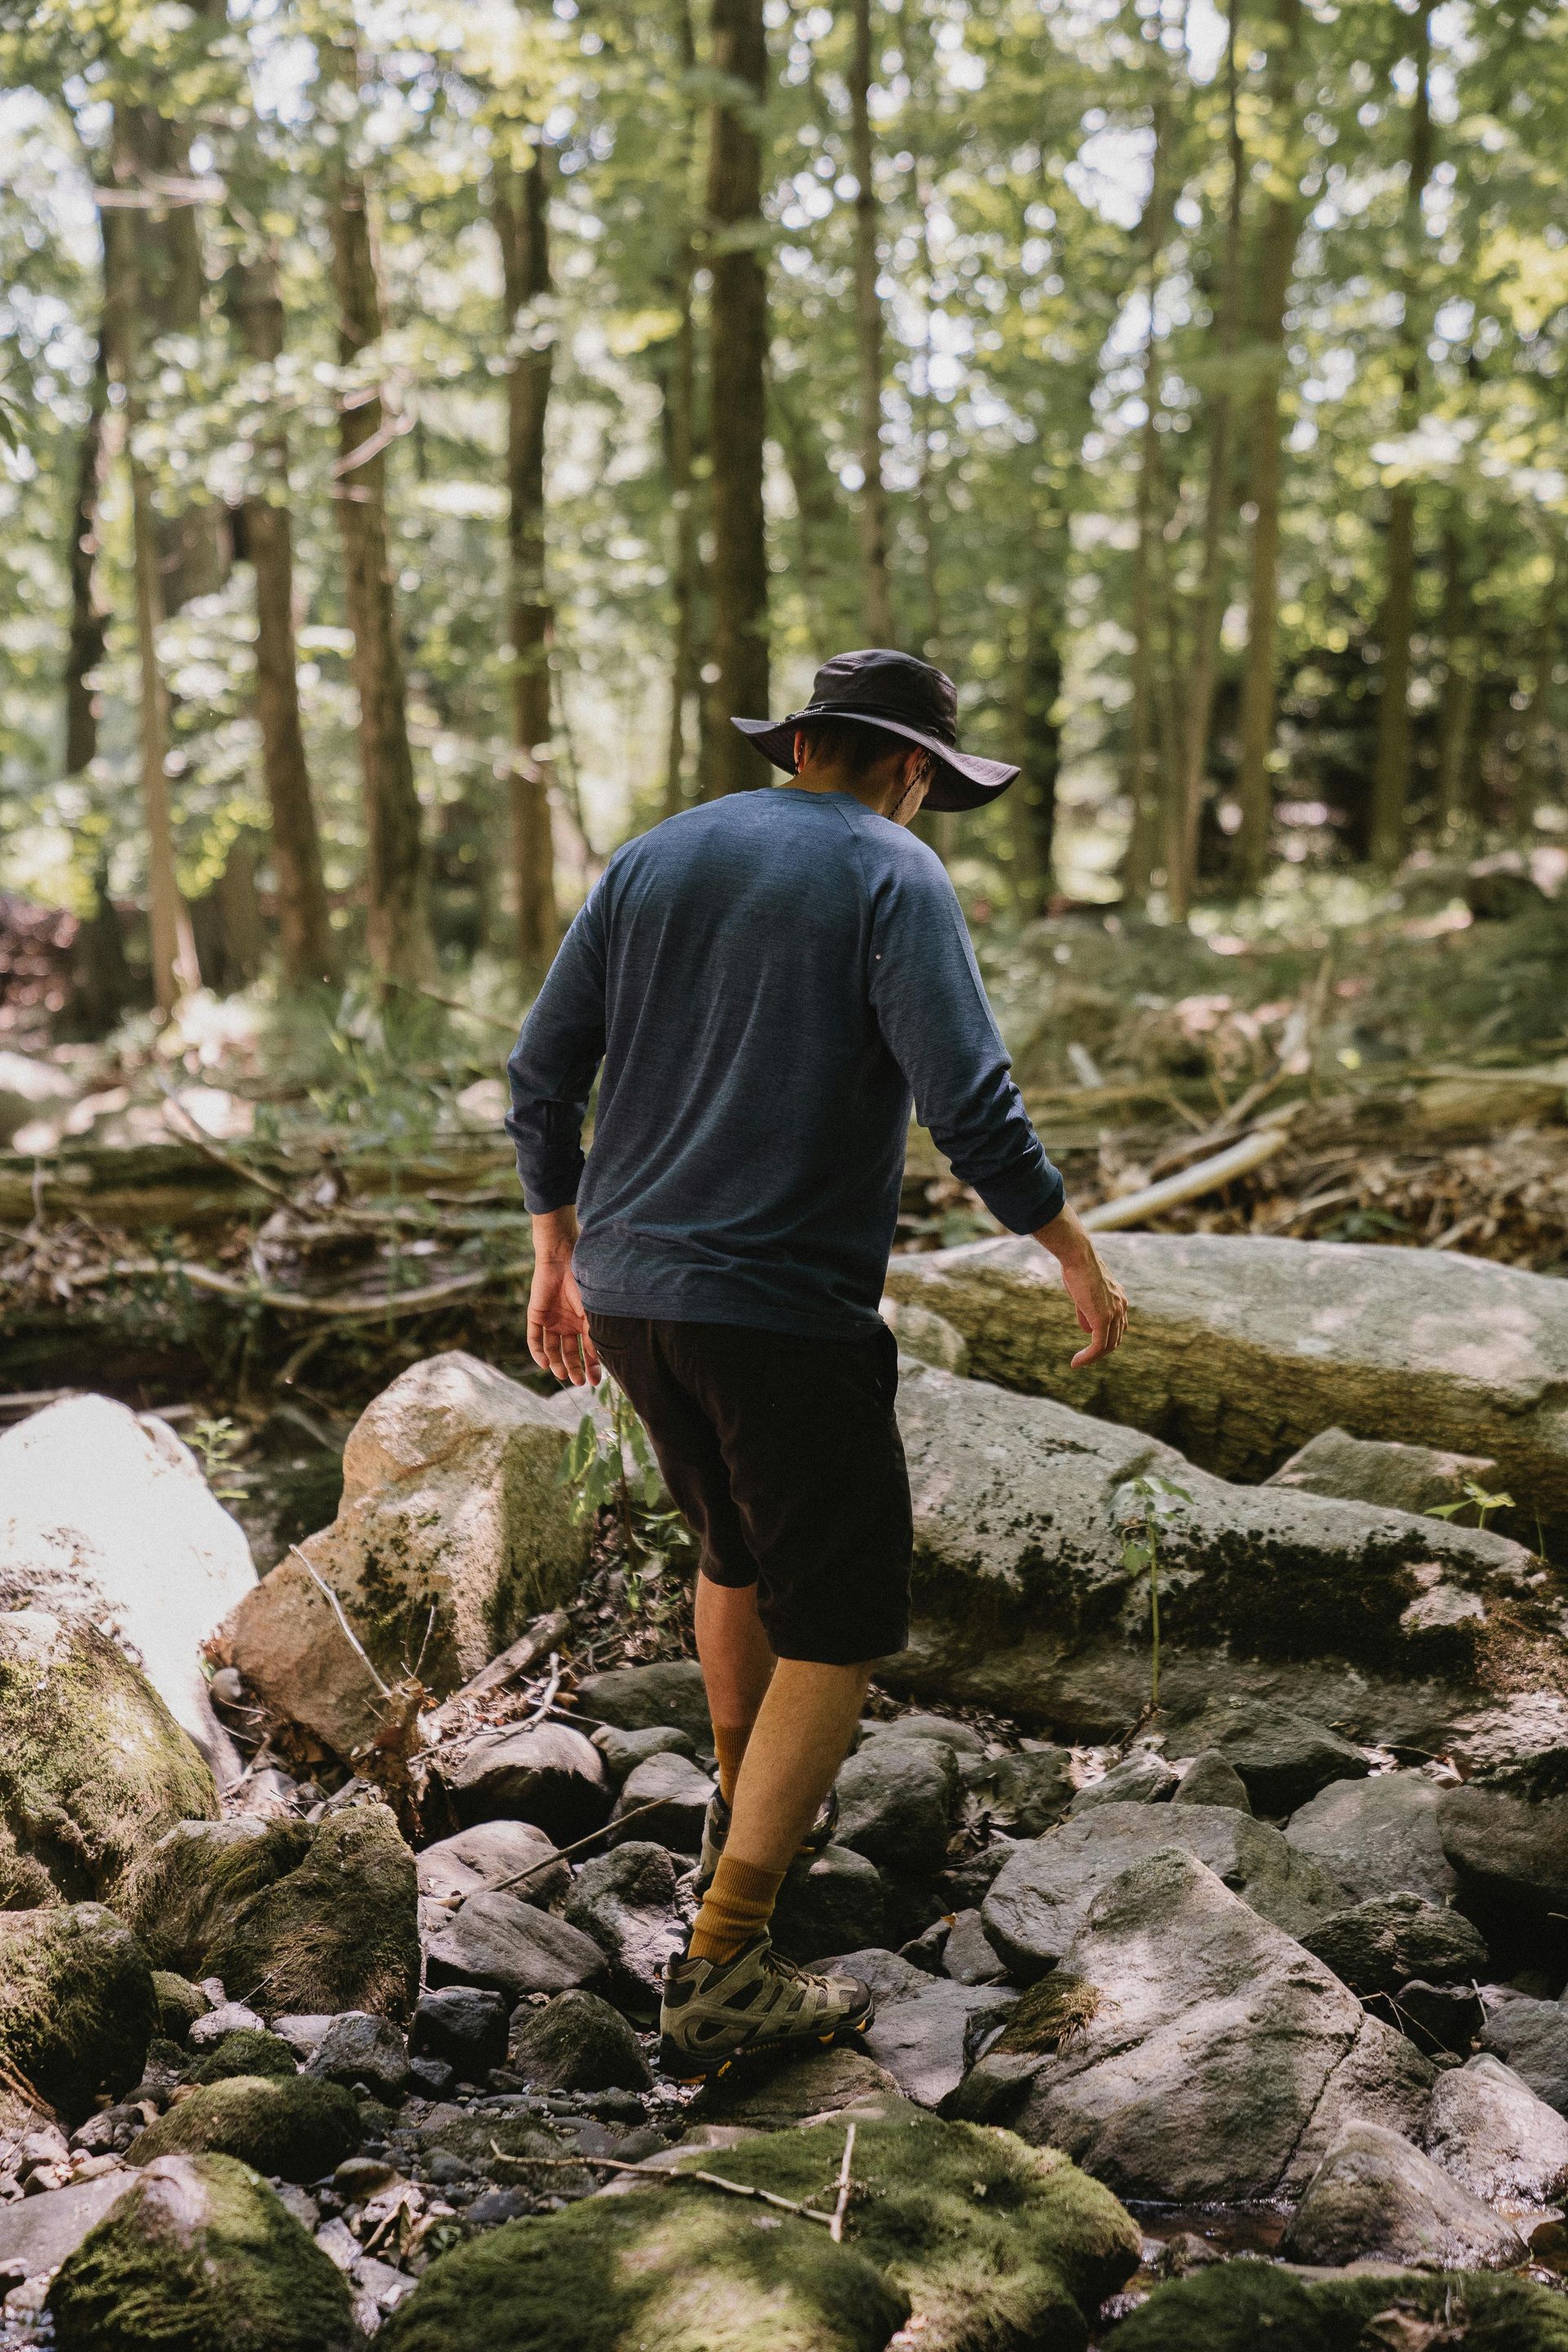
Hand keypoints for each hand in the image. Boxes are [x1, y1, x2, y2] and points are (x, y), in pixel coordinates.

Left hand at [527, 1210, 601, 1386]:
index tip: (595, 1382)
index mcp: (583, 1323)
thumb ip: (594, 1334)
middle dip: (574, 1369)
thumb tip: (602, 1359)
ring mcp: (551, 1322)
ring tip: (562, 1375)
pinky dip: (538, 1352)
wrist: (562, 1261)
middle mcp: (567, 1325)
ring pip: (552, 1350)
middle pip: (570, 1354)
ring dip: (557, 1364)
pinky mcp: (536, 1317)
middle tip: (578, 1382)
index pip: (588, 1351)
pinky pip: (535, 1339)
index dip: (592, 1367)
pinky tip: (545, 1364)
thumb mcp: (592, 1313)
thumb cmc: (583, 1284)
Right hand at [1033, 1203, 1128, 1368]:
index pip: (1118, 1326)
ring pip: (1108, 1345)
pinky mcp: (1103, 1318)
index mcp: (1119, 1299)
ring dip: (1093, 1357)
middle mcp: (1121, 1306)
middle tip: (1084, 1358)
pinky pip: (1098, 1346)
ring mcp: (1114, 1313)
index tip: (1091, 1346)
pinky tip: (1076, 1362)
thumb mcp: (1083, 1292)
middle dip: (1100, 1351)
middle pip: (1116, 1338)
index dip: (1105, 1338)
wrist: (1078, 1256)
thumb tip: (1086, 1330)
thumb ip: (1086, 1312)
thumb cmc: (1077, 1268)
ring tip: (1078, 1363)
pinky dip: (1088, 1357)